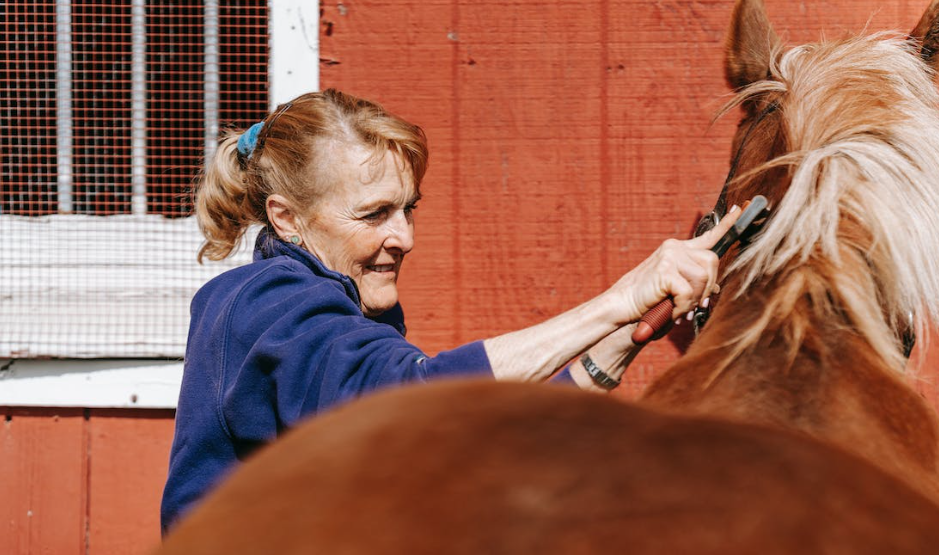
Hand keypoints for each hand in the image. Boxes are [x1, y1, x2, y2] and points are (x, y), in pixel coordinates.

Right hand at [607, 204, 743, 322]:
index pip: (708, 236)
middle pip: (712, 262)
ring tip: (678, 308)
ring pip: (704, 278)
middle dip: (707, 287)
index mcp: (678, 250)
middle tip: (693, 305)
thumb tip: (715, 288)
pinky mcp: (666, 269)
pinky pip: (689, 291)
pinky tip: (672, 311)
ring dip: (694, 299)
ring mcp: (670, 255)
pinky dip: (683, 306)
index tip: (739, 208)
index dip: (726, 224)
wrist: (623, 306)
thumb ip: (696, 285)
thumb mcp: (677, 290)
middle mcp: (675, 247)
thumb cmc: (649, 300)